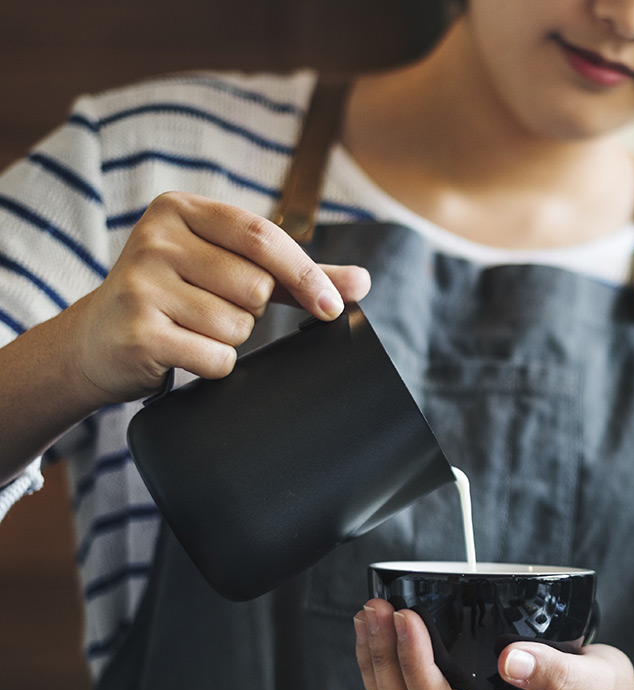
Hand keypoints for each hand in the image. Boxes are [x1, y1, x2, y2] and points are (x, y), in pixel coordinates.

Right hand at [64, 191, 369, 402]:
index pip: (262, 236)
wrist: (97, 340)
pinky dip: (214, 364)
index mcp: (179, 210)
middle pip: (254, 285)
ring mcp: (140, 284)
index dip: (305, 274)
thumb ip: (294, 274)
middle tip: (215, 308)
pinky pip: (216, 357)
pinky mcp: (138, 331)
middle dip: (252, 309)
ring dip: (230, 338)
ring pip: (237, 324)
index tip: (332, 305)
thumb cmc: (177, 297)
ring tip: (192, 328)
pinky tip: (184, 351)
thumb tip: (363, 282)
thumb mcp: (230, 269)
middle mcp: (154, 238)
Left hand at [353, 598, 633, 689]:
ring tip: (369, 615)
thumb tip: (511, 659)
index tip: (406, 617)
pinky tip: (383, 635)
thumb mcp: (600, 683)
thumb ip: (560, 674)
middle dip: (384, 659)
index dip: (414, 664)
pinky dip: (388, 668)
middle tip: (375, 608)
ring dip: (377, 663)